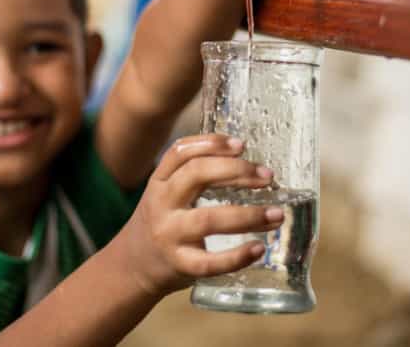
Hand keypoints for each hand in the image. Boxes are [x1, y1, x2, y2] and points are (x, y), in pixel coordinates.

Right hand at [118, 134, 283, 297]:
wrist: (132, 266)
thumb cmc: (162, 222)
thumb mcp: (168, 192)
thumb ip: (196, 176)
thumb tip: (249, 165)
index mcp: (159, 181)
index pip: (181, 152)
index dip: (212, 143)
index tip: (242, 144)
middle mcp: (161, 203)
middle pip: (196, 175)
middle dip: (236, 171)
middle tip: (267, 176)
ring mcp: (169, 234)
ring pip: (208, 219)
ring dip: (248, 215)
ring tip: (276, 214)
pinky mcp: (179, 264)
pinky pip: (210, 262)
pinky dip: (237, 256)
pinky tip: (259, 248)